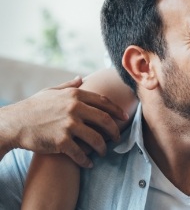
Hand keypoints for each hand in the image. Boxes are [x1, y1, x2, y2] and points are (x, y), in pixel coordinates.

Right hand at [1, 77, 127, 167]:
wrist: (14, 123)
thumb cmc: (33, 107)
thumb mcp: (51, 91)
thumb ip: (69, 86)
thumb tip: (82, 78)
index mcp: (75, 95)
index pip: (103, 102)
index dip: (116, 110)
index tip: (124, 117)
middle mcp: (75, 108)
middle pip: (105, 120)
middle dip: (114, 130)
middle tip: (117, 137)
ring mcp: (69, 125)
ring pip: (96, 138)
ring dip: (103, 147)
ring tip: (104, 151)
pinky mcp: (62, 141)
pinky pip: (81, 153)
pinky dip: (86, 160)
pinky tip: (89, 163)